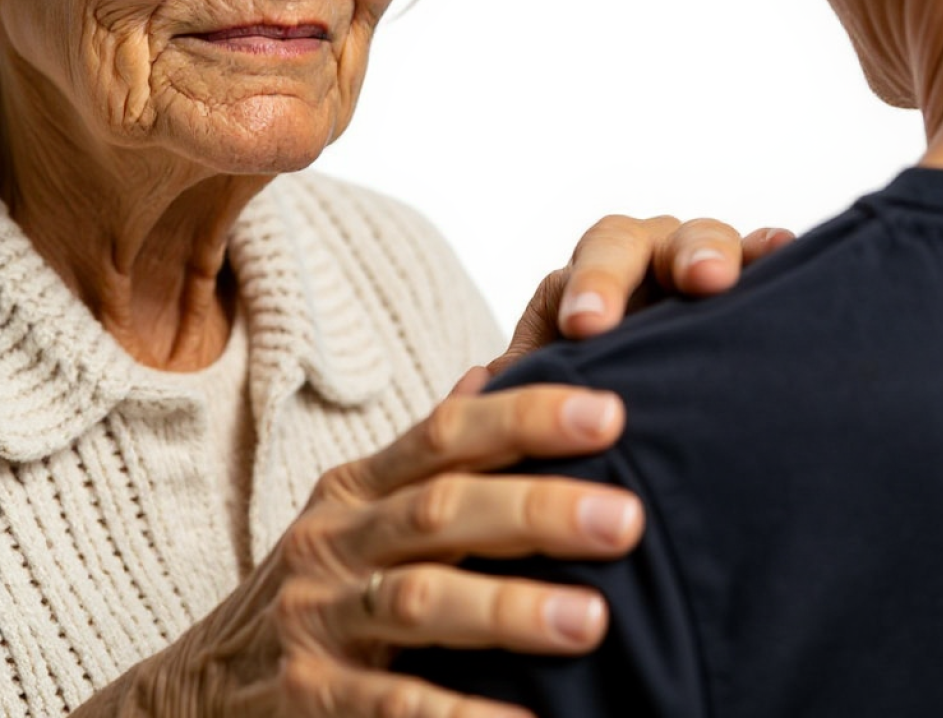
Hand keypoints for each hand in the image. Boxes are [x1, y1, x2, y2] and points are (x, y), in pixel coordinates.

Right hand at [119, 385, 640, 717]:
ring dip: (506, 611)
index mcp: (359, 487)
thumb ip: (428, 453)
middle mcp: (335, 541)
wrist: (203, 682)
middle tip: (626, 519)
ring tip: (591, 620)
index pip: (446, 433)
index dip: (526, 418)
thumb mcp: (361, 506)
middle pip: (441, 511)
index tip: (609, 411)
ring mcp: (316, 620)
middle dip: (534, 512)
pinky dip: (459, 716)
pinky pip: (390, 707)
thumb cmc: (322, 581)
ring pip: (418, 602)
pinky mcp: (306, 700)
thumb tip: (490, 372)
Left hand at [490, 215, 793, 374]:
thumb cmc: (586, 393)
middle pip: (647, 243)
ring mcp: (694, 274)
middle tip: (696, 282)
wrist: (640, 413)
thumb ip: (520, 385)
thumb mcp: (552, 389)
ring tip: (733, 273)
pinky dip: (772, 254)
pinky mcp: (745, 294)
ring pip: (705, 242)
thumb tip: (474, 395)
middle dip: (669, 258)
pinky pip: (763, 264)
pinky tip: (788, 251)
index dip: (591, 289)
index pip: (587, 268)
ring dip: (720, 251)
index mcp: (588, 281)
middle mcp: (641, 265)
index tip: (588, 326)